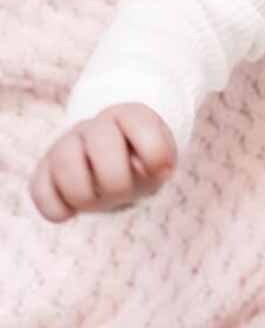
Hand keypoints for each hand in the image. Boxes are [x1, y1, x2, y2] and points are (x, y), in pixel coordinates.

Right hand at [30, 103, 176, 222]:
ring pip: (66, 162)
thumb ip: (160, 161)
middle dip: (116, 180)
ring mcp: (66, 144)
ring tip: (96, 202)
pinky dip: (57, 208)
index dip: (154, 153)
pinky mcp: (44, 170)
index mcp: (130, 115)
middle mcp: (96, 125)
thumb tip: (138, 168)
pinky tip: (72, 212)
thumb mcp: (161, 161)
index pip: (140, 123)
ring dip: (85, 195)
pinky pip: (40, 189)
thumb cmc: (142, 165)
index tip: (160, 171)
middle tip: (122, 193)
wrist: (116, 170)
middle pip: (101, 143)